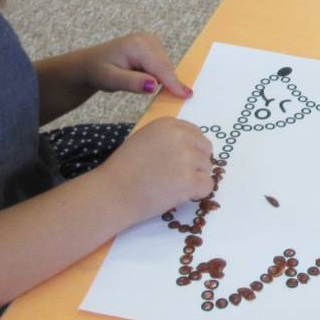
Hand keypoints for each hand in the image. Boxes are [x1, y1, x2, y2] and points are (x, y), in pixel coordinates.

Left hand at [80, 32, 191, 98]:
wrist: (90, 64)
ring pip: (166, 67)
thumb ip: (131, 82)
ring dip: (162, 80)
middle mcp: (147, 40)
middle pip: (166, 67)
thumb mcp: (110, 80)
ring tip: (138, 83)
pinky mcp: (153, 48)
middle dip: (168, 83)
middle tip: (162, 97)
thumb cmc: (98, 71)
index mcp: (137, 45)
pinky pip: (163, 66)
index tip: (187, 95)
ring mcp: (151, 42)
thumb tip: (153, 85)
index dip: (174, 82)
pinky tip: (144, 79)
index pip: (160, 67)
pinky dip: (159, 76)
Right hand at [97, 118, 213, 223]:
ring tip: (172, 186)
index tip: (178, 162)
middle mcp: (180, 137)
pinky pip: (208, 186)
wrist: (112, 192)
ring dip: (195, 179)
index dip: (191, 150)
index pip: (196, 133)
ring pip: (207, 168)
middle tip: (178, 176)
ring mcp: (186, 158)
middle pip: (205, 149)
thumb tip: (191, 146)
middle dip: (197, 163)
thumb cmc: (123, 169)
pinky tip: (180, 195)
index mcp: (168, 124)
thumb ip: (168, 138)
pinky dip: (197, 193)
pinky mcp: (189, 181)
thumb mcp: (144, 139)